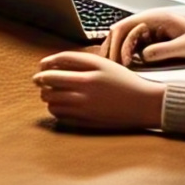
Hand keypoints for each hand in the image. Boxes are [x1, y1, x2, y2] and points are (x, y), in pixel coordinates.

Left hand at [32, 51, 165, 129]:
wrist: (144, 104)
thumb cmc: (123, 80)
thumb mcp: (102, 64)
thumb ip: (77, 60)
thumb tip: (51, 63)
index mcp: (88, 77)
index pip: (55, 68)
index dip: (44, 65)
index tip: (41, 66)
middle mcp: (84, 94)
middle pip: (49, 86)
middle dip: (41, 81)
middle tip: (40, 80)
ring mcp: (84, 111)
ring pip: (51, 103)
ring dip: (47, 96)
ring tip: (51, 91)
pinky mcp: (85, 123)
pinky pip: (60, 116)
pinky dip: (55, 109)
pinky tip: (61, 103)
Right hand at [102, 11, 184, 66]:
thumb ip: (163, 50)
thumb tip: (142, 56)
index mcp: (155, 18)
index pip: (125, 26)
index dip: (118, 44)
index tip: (120, 61)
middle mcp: (148, 21)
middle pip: (120, 30)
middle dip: (112, 47)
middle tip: (109, 66)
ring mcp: (149, 28)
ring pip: (124, 37)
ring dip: (116, 50)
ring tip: (112, 67)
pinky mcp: (152, 37)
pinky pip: (132, 43)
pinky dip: (124, 52)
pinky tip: (123, 65)